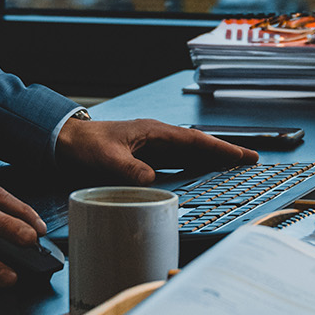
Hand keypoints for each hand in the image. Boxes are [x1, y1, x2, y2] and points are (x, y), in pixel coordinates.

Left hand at [55, 116, 257, 183]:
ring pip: (190, 155)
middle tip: (252, 161)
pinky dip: (193, 169)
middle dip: (225, 153)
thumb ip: (128, 169)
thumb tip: (152, 183)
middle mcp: (157, 138)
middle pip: (198, 146)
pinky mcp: (145, 159)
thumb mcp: (106, 158)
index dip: (220, 149)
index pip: (194, 141)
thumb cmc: (84, 145)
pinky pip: (176, 163)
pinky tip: (201, 178)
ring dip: (211, 161)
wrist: (63, 141)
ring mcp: (152, 148)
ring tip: (235, 169)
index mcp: (154, 132)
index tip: (243, 156)